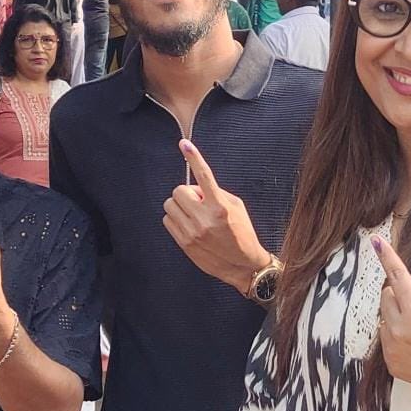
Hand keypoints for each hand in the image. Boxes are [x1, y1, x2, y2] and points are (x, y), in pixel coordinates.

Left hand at [162, 140, 269, 295]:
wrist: (243, 266)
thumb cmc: (242, 233)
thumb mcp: (236, 207)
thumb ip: (216, 193)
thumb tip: (196, 188)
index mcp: (220, 206)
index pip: (204, 176)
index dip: (194, 157)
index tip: (185, 144)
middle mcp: (205, 218)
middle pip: (179, 190)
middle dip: (187, 193)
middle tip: (199, 203)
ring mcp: (192, 232)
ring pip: (170, 205)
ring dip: (180, 206)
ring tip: (194, 215)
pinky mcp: (184, 243)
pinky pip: (167, 220)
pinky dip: (175, 219)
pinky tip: (189, 225)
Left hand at [373, 236, 410, 410]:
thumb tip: (408, 297)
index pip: (398, 278)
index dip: (387, 258)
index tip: (376, 242)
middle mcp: (401, 331)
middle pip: (385, 297)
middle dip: (398, 296)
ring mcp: (394, 350)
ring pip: (384, 319)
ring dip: (397, 318)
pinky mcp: (392, 363)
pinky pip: (386, 339)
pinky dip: (397, 337)